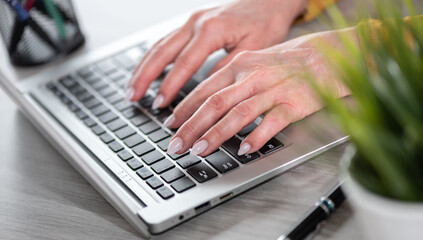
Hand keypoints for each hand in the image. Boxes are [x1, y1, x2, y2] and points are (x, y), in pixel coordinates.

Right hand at [127, 0, 307, 107]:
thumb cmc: (266, 22)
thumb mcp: (254, 48)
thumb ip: (227, 67)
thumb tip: (207, 89)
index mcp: (212, 30)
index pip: (184, 63)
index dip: (170, 86)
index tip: (160, 104)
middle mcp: (196, 23)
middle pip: (162, 52)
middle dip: (145, 76)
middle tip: (132, 96)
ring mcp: (191, 20)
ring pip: (159, 45)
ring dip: (143, 67)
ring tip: (131, 87)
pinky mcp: (192, 22)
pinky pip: (166, 40)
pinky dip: (153, 56)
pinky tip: (146, 69)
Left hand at [165, 28, 357, 155]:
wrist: (325, 54)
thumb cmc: (286, 62)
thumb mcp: (252, 62)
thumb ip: (229, 79)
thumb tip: (203, 101)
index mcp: (239, 65)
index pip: (204, 89)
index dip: (184, 109)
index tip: (170, 125)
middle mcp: (252, 76)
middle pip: (215, 103)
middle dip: (192, 126)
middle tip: (177, 145)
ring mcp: (273, 89)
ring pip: (239, 112)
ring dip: (217, 133)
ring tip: (200, 150)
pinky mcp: (295, 102)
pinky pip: (273, 121)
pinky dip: (257, 136)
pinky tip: (244, 150)